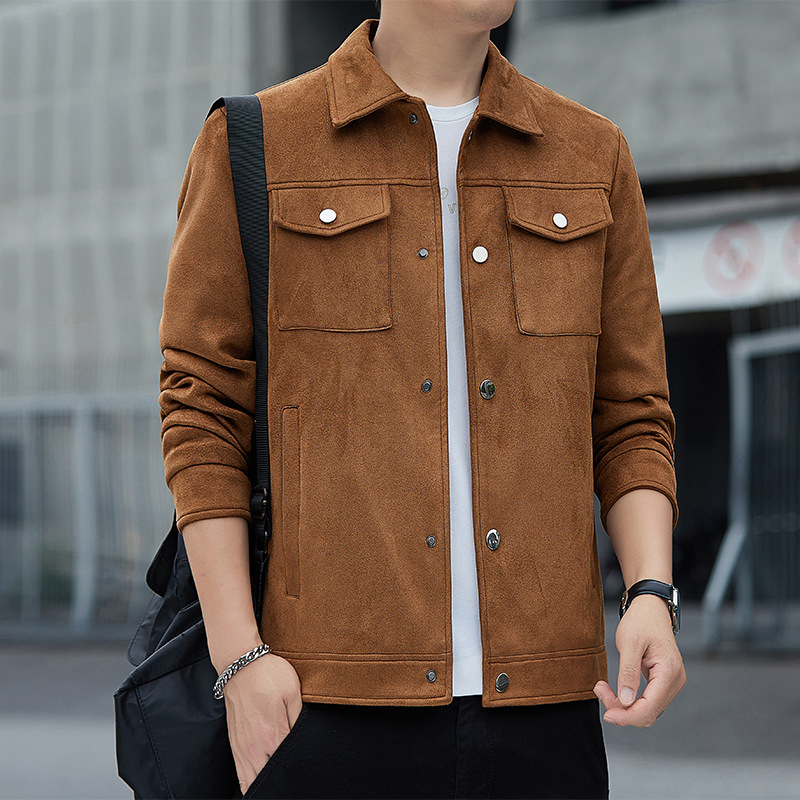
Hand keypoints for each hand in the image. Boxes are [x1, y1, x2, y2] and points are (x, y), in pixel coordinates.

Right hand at [221, 652, 303, 795]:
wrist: (241, 666)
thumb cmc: (269, 675)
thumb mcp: (293, 691)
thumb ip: (299, 719)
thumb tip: (305, 738)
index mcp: (273, 734)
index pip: (290, 763)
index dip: (300, 764)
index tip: (307, 764)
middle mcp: (256, 747)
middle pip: (272, 776)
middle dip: (285, 777)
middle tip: (296, 776)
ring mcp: (243, 748)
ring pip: (255, 781)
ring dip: (267, 783)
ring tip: (281, 782)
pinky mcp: (235, 745)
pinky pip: (241, 775)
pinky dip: (250, 783)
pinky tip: (259, 786)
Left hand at [594, 593, 685, 726]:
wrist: (650, 608)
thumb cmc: (641, 620)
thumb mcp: (629, 643)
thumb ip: (628, 672)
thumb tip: (626, 701)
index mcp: (669, 671)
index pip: (649, 707)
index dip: (627, 716)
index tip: (607, 714)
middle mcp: (675, 681)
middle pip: (648, 713)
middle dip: (623, 710)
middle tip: (600, 690)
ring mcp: (671, 683)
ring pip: (647, 709)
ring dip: (625, 706)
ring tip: (603, 688)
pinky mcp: (663, 682)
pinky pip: (647, 701)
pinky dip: (630, 700)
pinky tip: (615, 690)